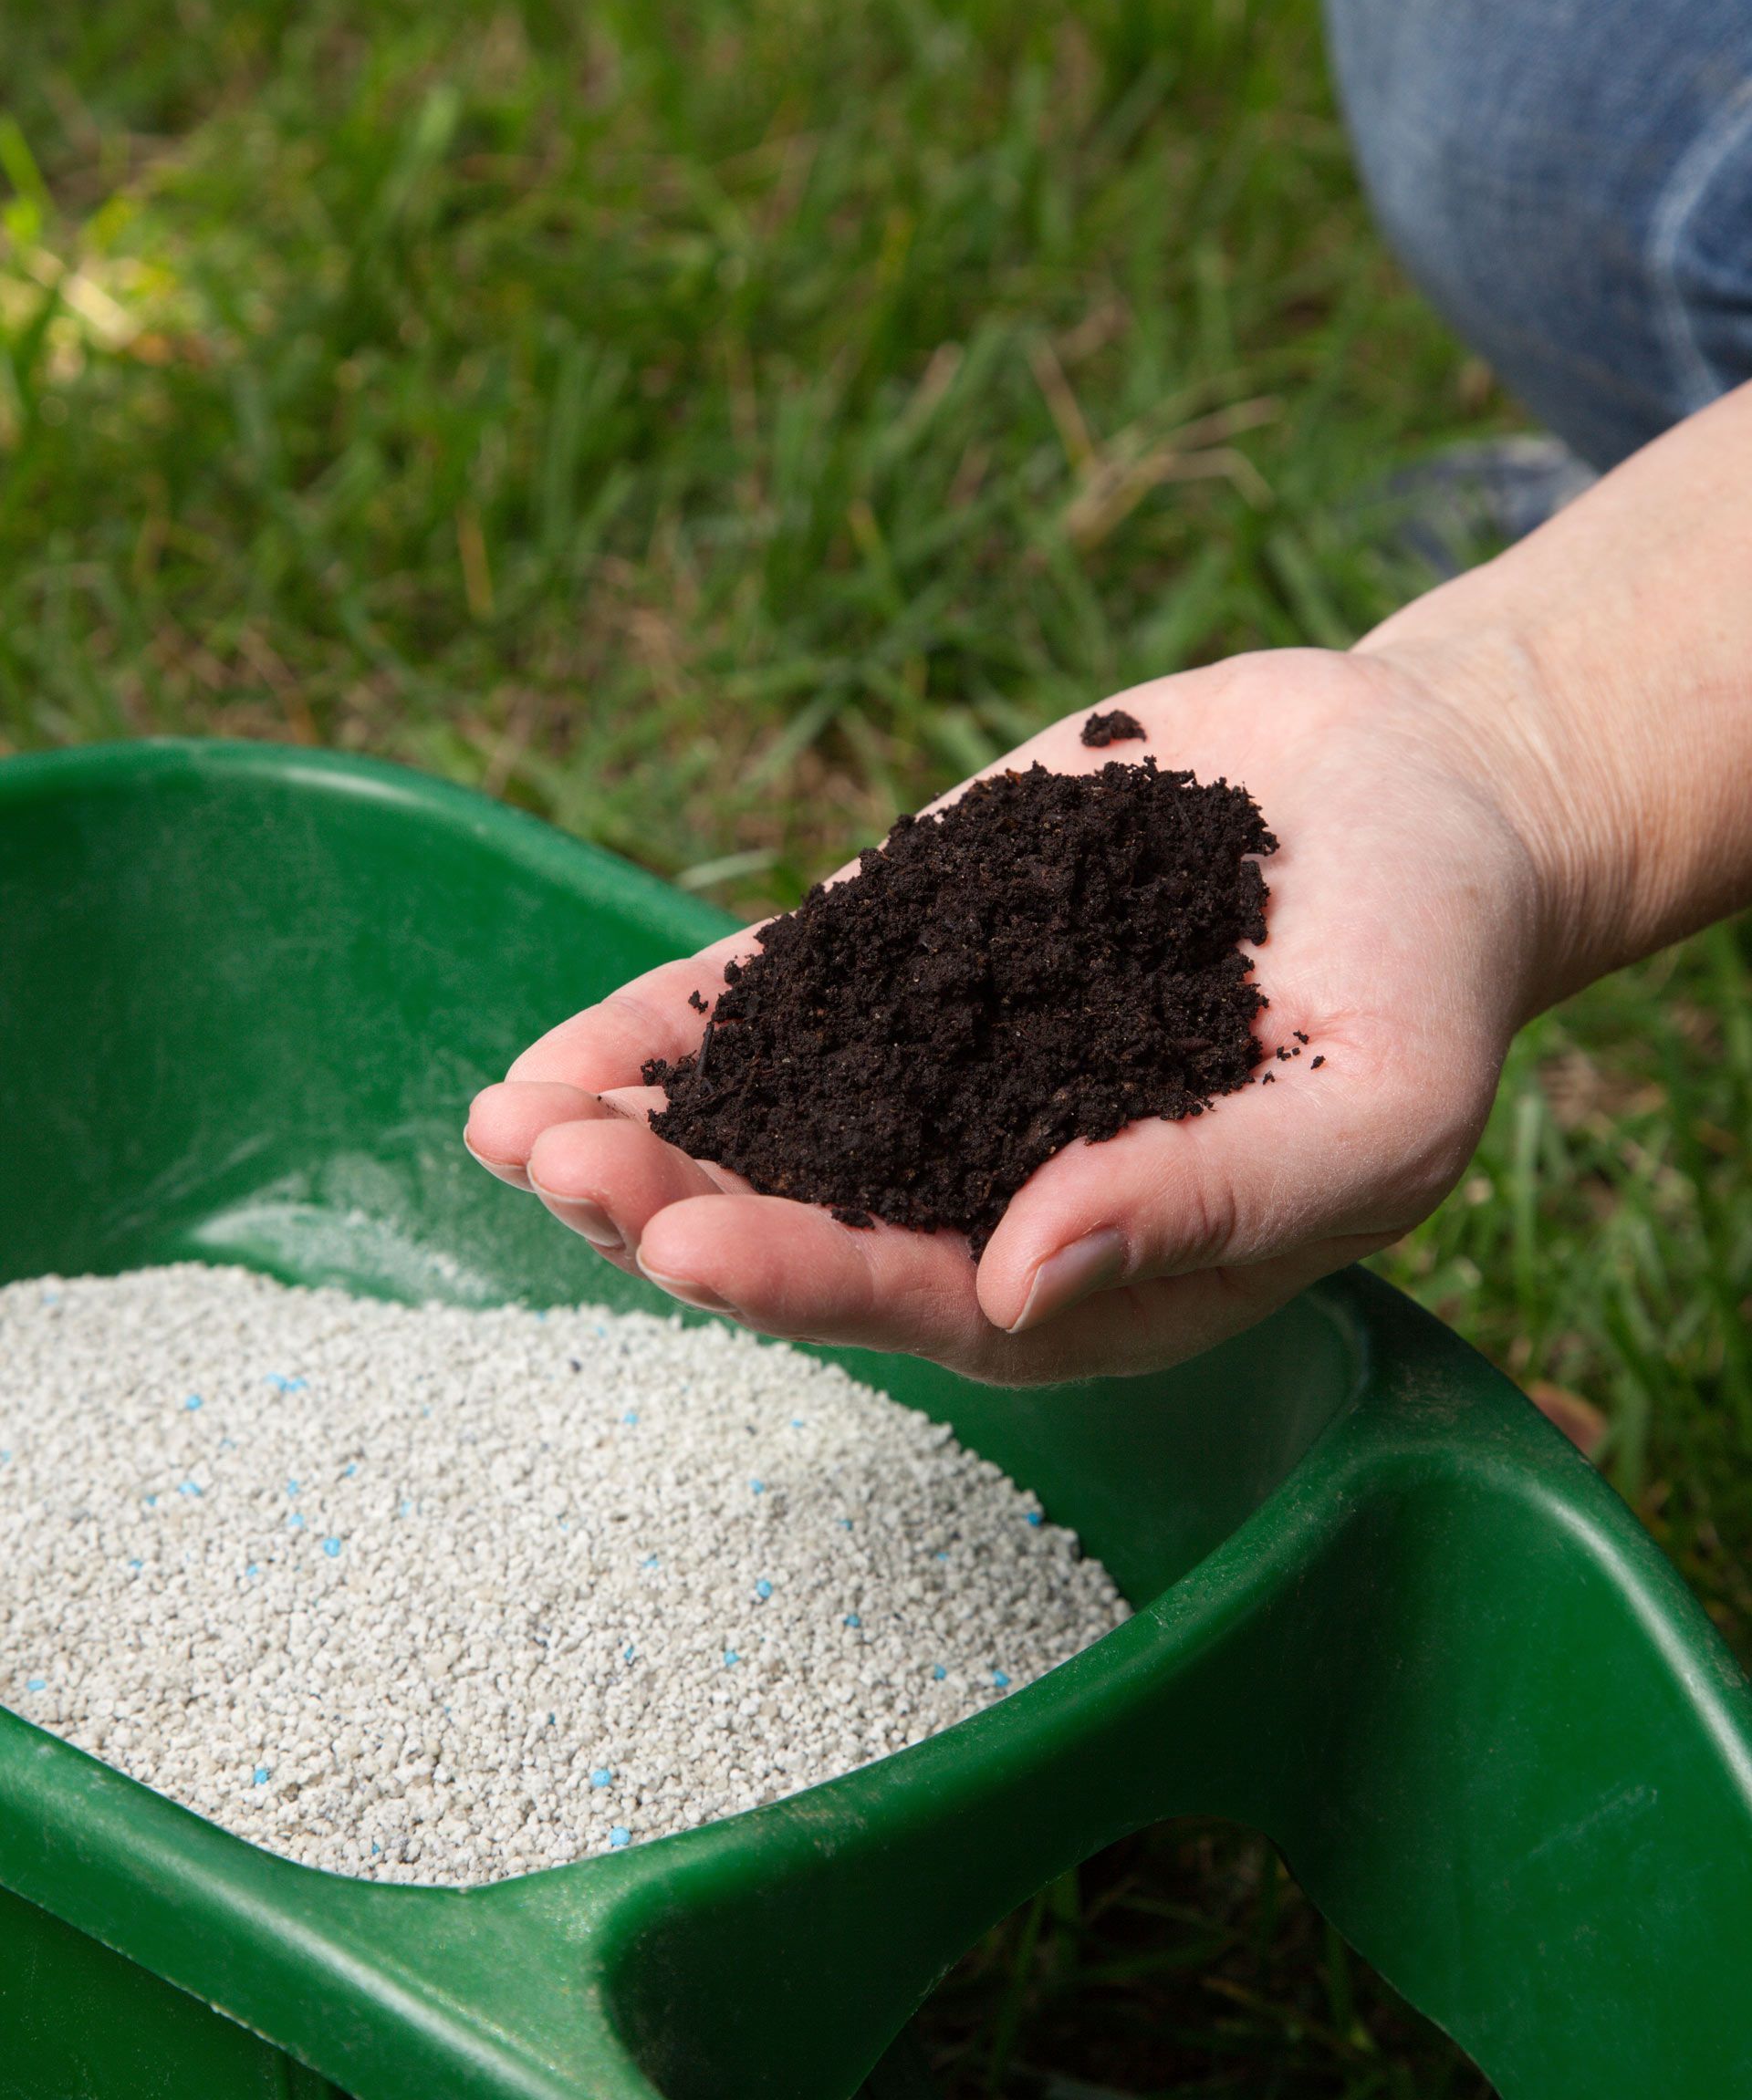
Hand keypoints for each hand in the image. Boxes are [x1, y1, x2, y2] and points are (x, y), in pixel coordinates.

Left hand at [466, 630, 1559, 1383]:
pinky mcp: (903, 959)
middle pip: (813, 1225)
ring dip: (636, 1135)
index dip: (810, 1278)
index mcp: (1103, 1273)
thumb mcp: (1376, 1106)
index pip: (934, 1302)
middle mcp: (993, 1191)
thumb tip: (1028, 1280)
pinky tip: (557, 1058)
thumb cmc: (1424, 977)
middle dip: (678, 1206)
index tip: (692, 1246)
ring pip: (764, 1127)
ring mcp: (935, 1073)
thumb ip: (1220, 1199)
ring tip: (514, 1125)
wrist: (1405, 797)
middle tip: (563, 1172)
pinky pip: (767, 1008)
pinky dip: (669, 1032)